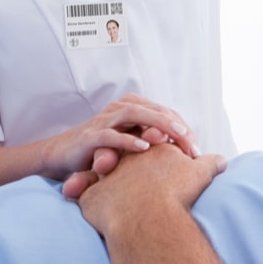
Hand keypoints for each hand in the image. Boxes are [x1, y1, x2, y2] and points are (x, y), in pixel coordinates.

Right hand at [41, 94, 198, 185]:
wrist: (64, 156)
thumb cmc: (104, 151)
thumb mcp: (133, 145)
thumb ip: (155, 142)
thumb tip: (189, 154)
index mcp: (134, 107)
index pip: (166, 113)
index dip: (184, 129)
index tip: (198, 151)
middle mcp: (121, 108)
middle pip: (156, 111)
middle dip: (177, 128)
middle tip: (194, 147)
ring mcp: (105, 120)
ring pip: (136, 115)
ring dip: (158, 125)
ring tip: (176, 137)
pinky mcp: (90, 135)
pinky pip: (111, 135)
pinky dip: (128, 140)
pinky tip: (144, 148)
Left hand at [74, 143, 226, 240]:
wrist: (149, 218)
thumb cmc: (176, 195)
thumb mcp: (200, 175)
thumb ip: (210, 164)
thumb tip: (223, 160)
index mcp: (150, 149)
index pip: (146, 143)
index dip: (148, 147)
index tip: (149, 151)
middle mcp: (127, 158)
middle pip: (120, 153)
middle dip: (118, 156)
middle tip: (118, 162)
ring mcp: (107, 176)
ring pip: (97, 171)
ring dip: (92, 173)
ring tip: (93, 176)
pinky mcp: (91, 197)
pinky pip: (82, 194)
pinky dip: (79, 193)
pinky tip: (78, 195)